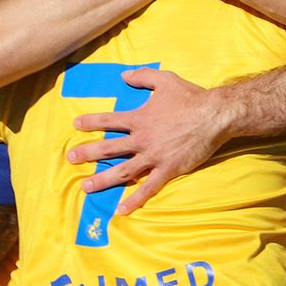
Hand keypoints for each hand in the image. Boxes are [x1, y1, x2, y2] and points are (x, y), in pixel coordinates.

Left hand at [67, 68, 230, 213]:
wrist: (214, 116)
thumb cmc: (190, 97)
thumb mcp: (165, 80)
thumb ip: (142, 76)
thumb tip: (123, 75)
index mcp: (140, 118)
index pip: (109, 120)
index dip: (91, 122)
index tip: (75, 125)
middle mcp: (142, 139)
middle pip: (109, 148)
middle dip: (88, 154)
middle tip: (70, 159)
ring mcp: (154, 156)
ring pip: (123, 171)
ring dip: (103, 179)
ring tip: (86, 187)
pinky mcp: (168, 170)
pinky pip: (148, 187)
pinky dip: (135, 199)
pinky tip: (122, 209)